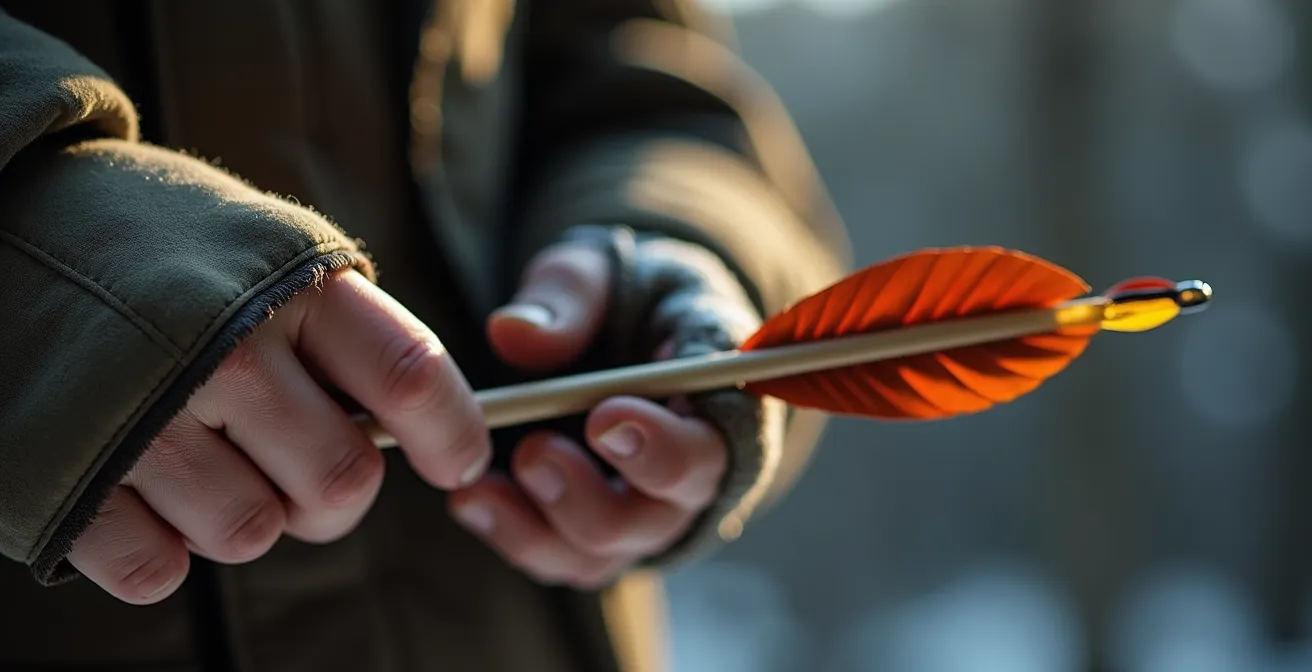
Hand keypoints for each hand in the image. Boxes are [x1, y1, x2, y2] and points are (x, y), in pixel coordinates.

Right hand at [68, 269, 491, 603]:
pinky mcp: (66, 480)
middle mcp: (226, 351)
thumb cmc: (156, 245)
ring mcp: (144, 418)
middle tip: (302, 474)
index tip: (460, 463)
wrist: (0, 219)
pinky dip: (156, 548)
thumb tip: (414, 424)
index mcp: (290, 286)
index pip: (410, 378)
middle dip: (334, 500)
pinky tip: (137, 489)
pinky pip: (156, 570)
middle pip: (341, 482)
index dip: (453, 435)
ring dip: (241, 517)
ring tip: (197, 459)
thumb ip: (336, 327)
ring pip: (251, 534)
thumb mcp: (261, 250)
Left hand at [449, 231, 760, 588]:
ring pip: (600, 552)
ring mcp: (644, 512)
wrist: (627, 325)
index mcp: (718, 403)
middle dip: (587, 496)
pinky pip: (560, 558)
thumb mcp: (606, 269)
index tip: (604, 418)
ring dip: (538, 528)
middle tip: (534, 452)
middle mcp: (690, 474)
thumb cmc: (628, 292)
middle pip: (651, 518)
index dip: (662, 447)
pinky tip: (471, 501)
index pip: (709, 448)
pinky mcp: (596, 533)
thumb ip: (570, 294)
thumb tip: (512, 333)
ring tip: (477, 489)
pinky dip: (512, 536)